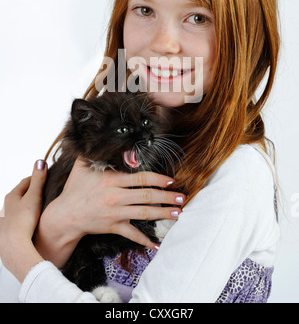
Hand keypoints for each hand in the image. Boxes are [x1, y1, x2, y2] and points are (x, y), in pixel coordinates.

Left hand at [0, 160, 47, 281]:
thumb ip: (38, 180)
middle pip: (20, 196)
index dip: (37, 178)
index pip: (25, 181)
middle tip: (45, 192)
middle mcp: (5, 208)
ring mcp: (5, 221)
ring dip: (27, 208)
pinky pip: (17, 223)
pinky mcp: (6, 234)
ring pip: (17, 210)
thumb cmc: (24, 221)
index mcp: (11, 196)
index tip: (46, 176)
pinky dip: (24, 221)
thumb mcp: (34, 197)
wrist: (15, 247)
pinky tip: (31, 226)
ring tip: (40, 210)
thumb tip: (39, 161)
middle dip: (31, 193)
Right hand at [35, 158, 184, 266]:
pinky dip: (145, 240)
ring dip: (163, 213)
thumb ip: (93, 151)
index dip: (158, 178)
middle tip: (182, 197)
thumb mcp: (82, 166)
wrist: (64, 216)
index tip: (171, 180)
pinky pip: (132, 234)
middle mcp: (115, 196)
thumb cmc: (75, 189)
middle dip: (166, 197)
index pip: (140, 178)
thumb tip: (100, 135)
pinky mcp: (113, 227)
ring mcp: (115, 213)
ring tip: (178, 213)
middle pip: (146, 195)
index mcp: (111, 180)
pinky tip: (157, 244)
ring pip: (144, 213)